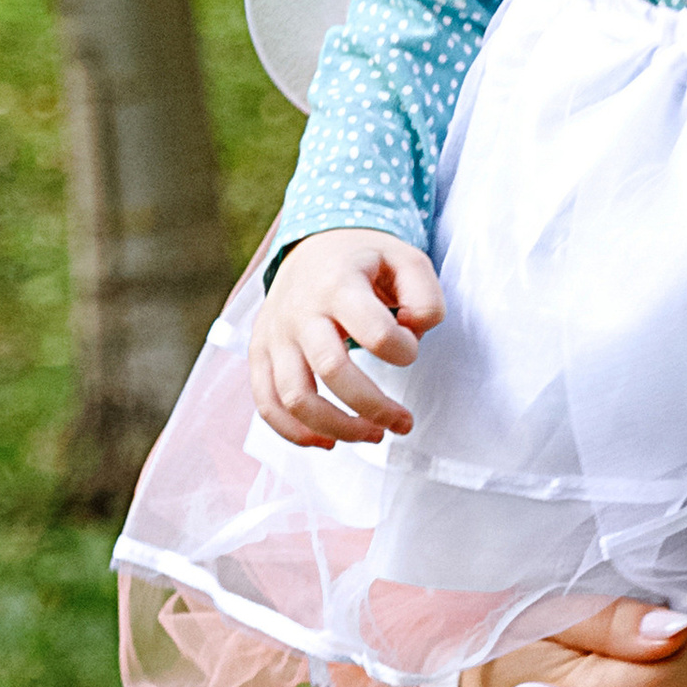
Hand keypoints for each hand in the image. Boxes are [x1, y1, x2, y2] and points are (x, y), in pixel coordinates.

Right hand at [248, 228, 441, 447]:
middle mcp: (301, 310)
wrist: (312, 245)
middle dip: (373, 407)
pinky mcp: (260, 353)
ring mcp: (275, 334)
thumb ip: (426, 297)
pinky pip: (267, 404)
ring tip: (373, 434)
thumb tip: (414, 335)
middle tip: (403, 421)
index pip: (376, 332)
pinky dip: (295, 433)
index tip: (411, 349)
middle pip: (332, 371)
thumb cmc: (366, 260)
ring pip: (295, 398)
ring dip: (338, 428)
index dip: (404, 351)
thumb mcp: (406, 259)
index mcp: (339, 283)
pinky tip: (328, 441)